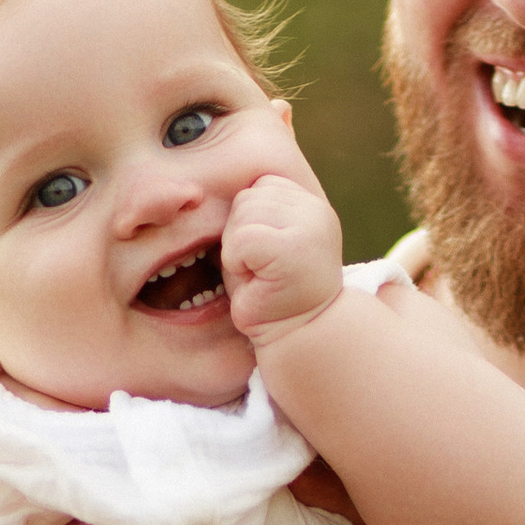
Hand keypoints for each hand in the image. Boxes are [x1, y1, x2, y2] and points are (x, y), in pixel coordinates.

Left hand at [222, 174, 344, 336]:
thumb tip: (209, 188)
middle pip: (246, 199)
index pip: (258, 187)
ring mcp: (309, 226)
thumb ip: (258, 213)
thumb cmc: (272, 294)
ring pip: (241, 216)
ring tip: (261, 277)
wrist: (298, 337)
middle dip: (241, 237)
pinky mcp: (292, 248)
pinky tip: (257, 283)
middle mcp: (316, 208)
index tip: (267, 258)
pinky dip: (237, 264)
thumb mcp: (267, 241)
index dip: (249, 224)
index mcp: (310, 204)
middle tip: (262, 272)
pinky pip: (240, 241)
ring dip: (238, 253)